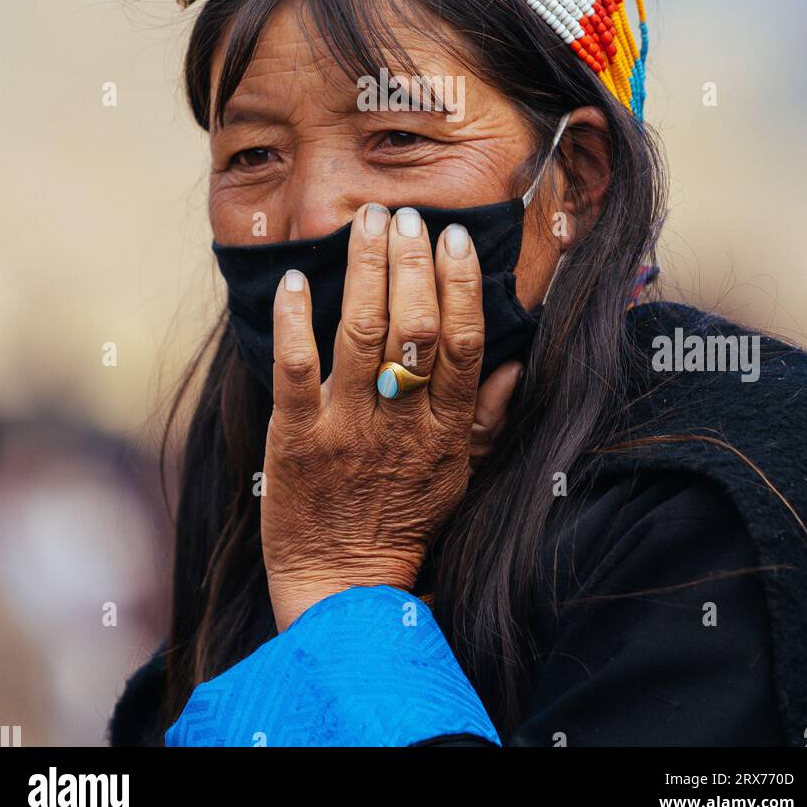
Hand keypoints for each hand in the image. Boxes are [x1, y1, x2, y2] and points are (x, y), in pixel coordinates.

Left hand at [260, 202, 516, 630]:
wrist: (343, 590)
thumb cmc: (404, 525)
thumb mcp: (460, 475)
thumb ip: (485, 418)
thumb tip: (512, 364)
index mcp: (444, 429)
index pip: (461, 343)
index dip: (460, 284)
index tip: (454, 239)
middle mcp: (399, 422)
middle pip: (413, 327)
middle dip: (411, 263)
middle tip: (407, 216)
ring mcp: (345, 428)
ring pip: (358, 335)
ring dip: (363, 272)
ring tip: (367, 223)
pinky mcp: (295, 440)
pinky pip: (294, 370)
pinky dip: (294, 321)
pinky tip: (295, 279)